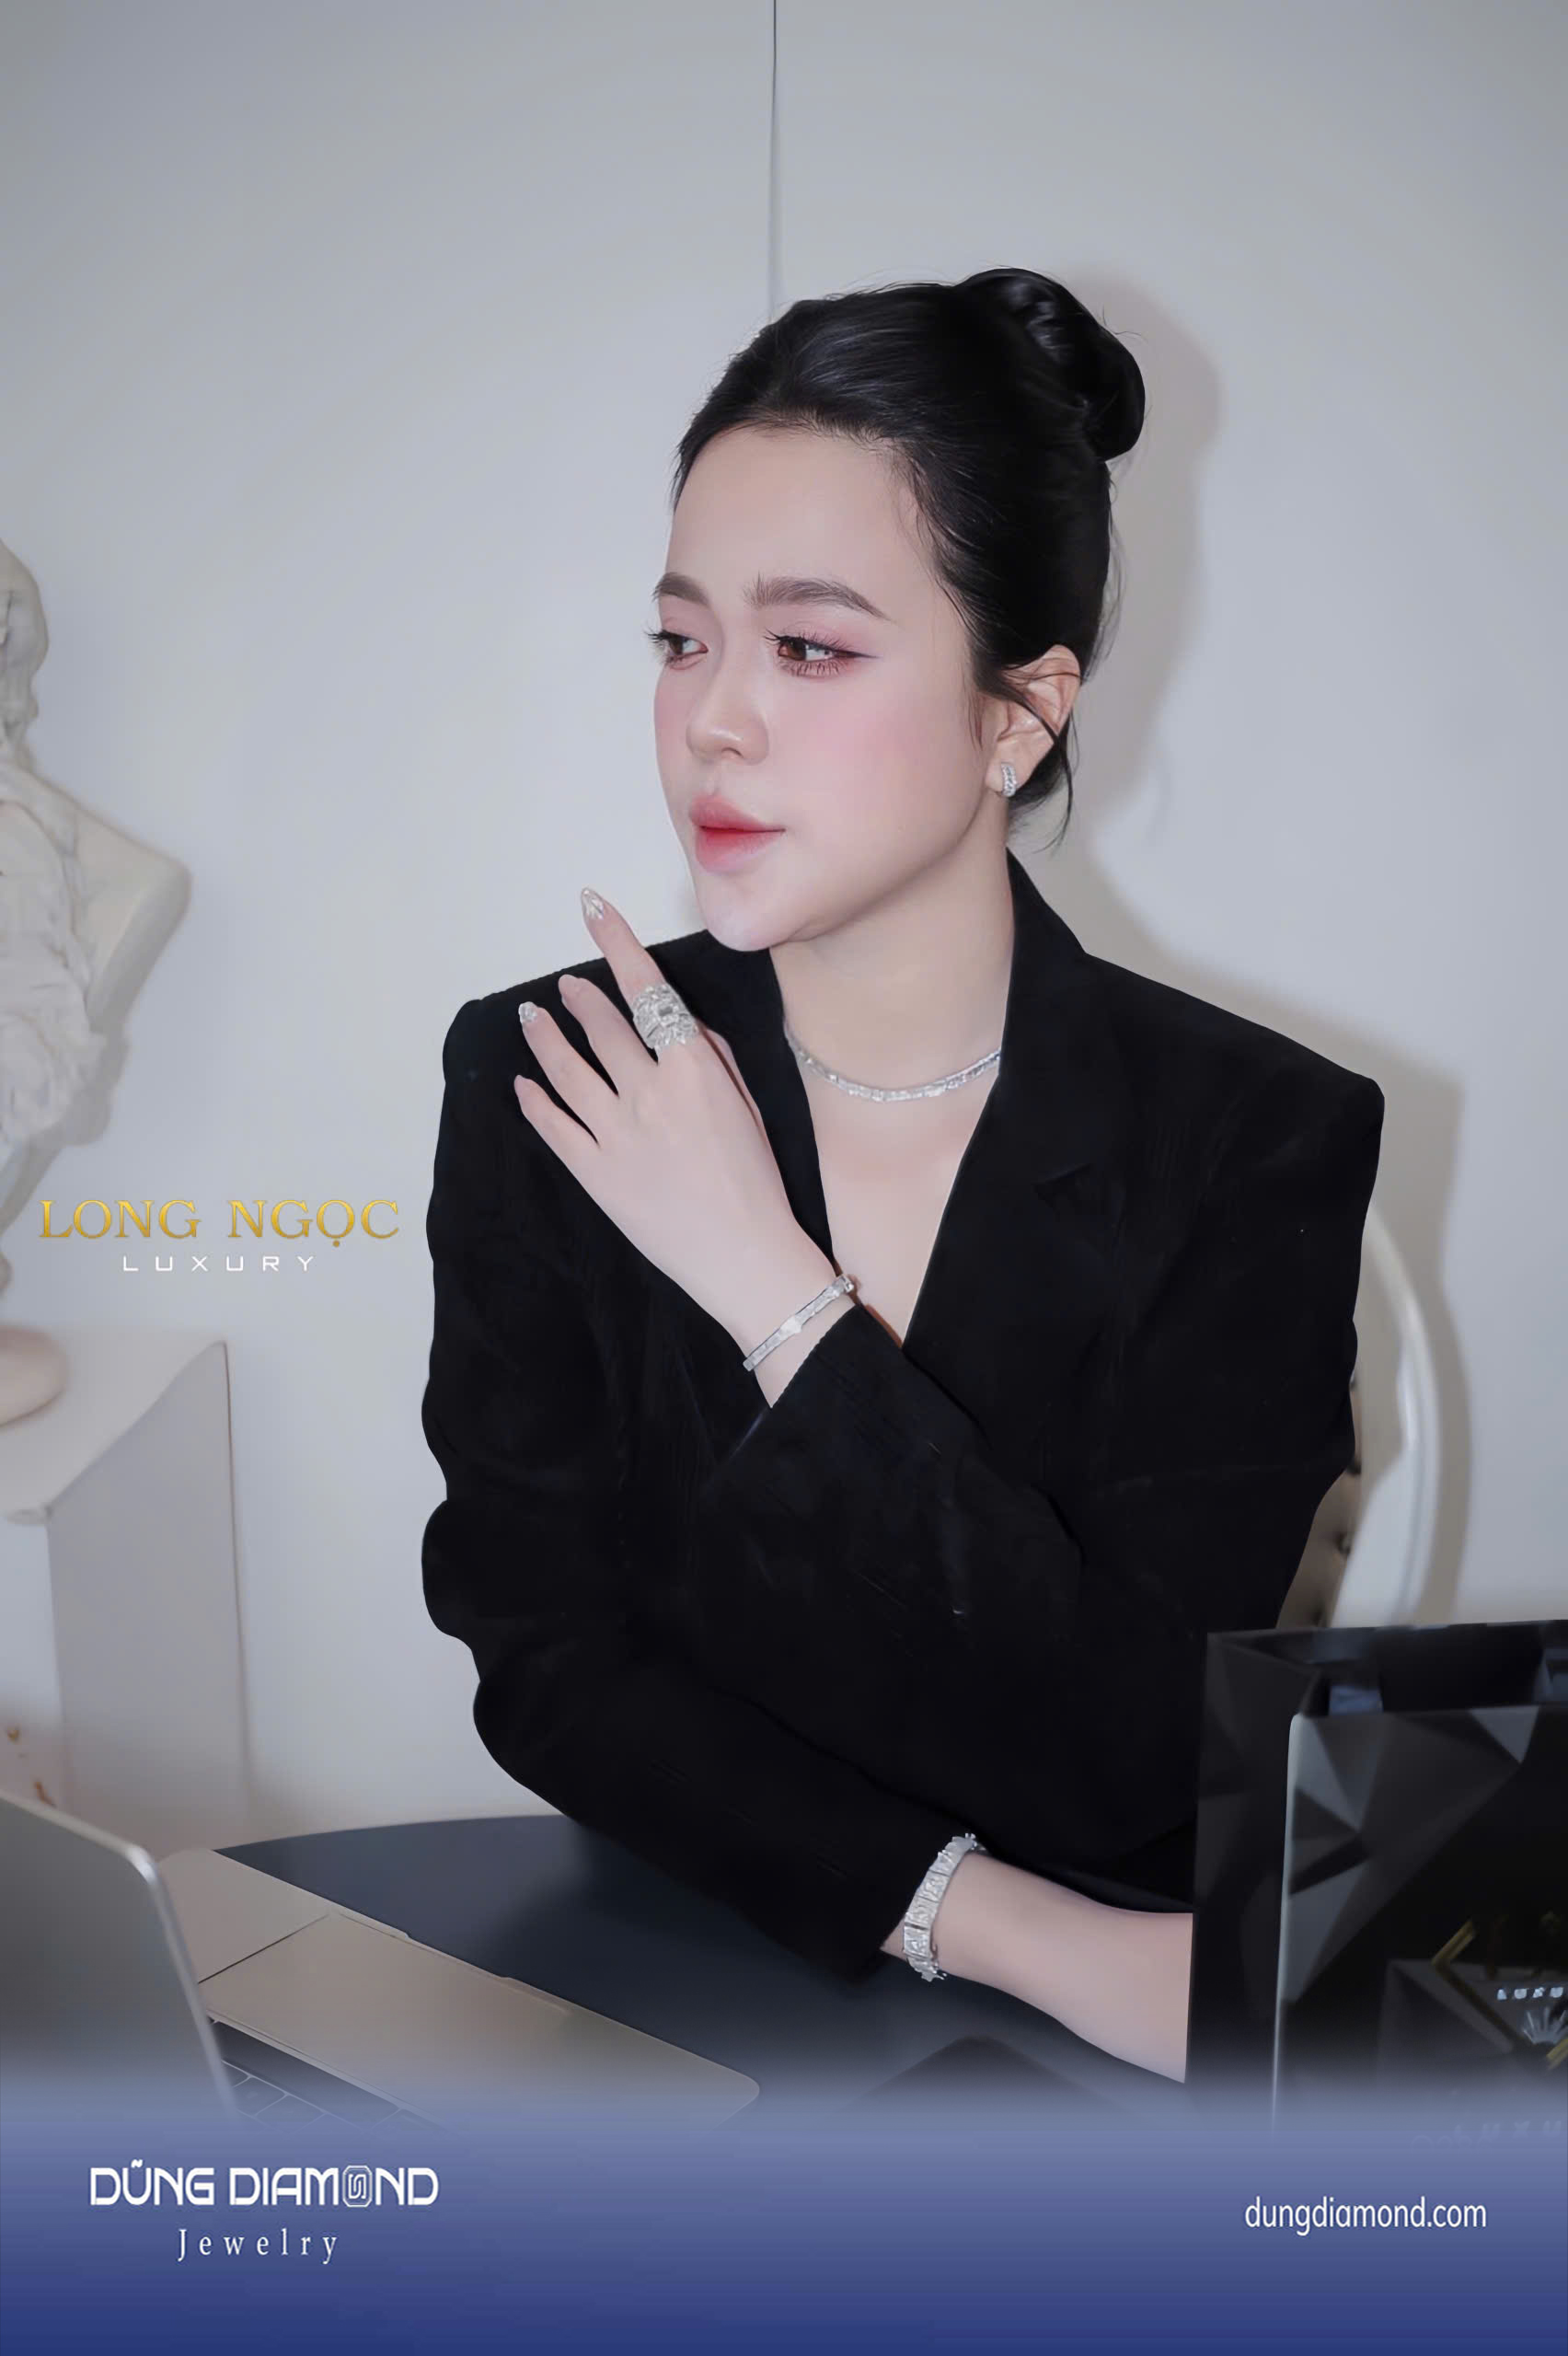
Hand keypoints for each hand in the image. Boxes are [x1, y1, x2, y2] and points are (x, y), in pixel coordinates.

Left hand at [514, 887, 825, 1342]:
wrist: (745, 1257)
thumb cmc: (757, 1181)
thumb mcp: (749, 1104)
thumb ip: (712, 1057)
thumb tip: (678, 1025)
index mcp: (694, 1069)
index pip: (646, 990)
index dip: (616, 943)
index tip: (592, 909)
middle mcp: (649, 1092)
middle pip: (601, 1027)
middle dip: (577, 999)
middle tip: (562, 986)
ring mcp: (616, 1133)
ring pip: (566, 1071)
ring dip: (544, 1039)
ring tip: (530, 1019)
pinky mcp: (594, 1174)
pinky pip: (553, 1127)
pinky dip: (535, 1101)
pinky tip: (525, 1086)